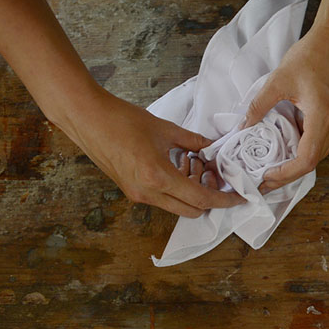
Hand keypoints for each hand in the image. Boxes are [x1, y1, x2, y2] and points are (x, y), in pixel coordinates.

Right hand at [0, 0, 242, 218]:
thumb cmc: (123, 119)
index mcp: (159, 178)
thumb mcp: (165, 128)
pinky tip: (178, 166)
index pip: (201, 198)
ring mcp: (138, 195)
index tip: (241, 197)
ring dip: (193, 193)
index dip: (225, 199)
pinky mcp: (131, 192)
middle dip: (211, 197)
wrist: (87, 119)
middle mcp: (149, 194)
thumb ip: (193, 141)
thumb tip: (214, 148)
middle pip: (193, 210)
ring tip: (195, 165)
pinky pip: (164, 200)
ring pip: (178, 207)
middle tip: (216, 174)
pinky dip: (178, 189)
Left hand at [242, 0, 328, 193]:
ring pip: (320, 152)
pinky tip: (292, 144)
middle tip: (265, 177)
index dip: (286, 174)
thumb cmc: (309, 56)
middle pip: (314, 161)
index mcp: (323, 118)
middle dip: (289, 171)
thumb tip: (243, 126)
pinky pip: (326, 141)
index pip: (306, 160)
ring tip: (276, 164)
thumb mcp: (277, 80)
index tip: (267, 177)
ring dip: (299, 160)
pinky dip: (308, 146)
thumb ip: (259, 106)